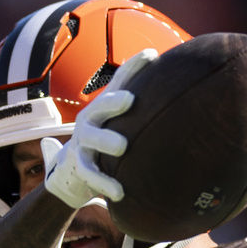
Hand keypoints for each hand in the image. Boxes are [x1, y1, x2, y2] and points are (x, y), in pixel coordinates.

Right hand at [42, 48, 158, 207]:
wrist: (71, 173)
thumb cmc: (104, 142)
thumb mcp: (118, 123)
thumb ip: (143, 107)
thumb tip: (175, 85)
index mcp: (103, 107)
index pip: (118, 83)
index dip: (133, 68)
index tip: (151, 56)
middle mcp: (90, 120)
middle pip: (99, 107)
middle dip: (112, 101)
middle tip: (130, 100)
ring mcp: (82, 143)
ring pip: (91, 139)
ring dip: (105, 140)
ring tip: (121, 148)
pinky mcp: (80, 166)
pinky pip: (90, 173)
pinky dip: (104, 182)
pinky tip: (119, 192)